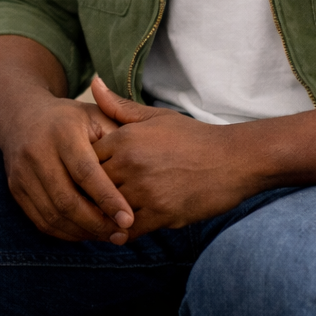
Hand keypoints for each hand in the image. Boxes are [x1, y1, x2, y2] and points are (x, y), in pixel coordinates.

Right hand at [0, 90, 134, 242]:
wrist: (22, 117)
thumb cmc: (71, 120)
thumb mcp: (96, 116)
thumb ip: (118, 139)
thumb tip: (139, 173)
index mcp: (61, 131)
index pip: (86, 172)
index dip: (108, 198)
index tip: (128, 219)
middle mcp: (36, 151)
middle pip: (67, 200)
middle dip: (97, 223)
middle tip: (122, 234)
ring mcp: (22, 172)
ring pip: (53, 215)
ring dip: (83, 232)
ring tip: (108, 235)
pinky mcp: (15, 189)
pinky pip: (41, 220)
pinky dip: (66, 232)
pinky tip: (86, 232)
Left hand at [90, 76, 258, 235]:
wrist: (234, 160)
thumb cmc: (193, 137)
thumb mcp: (156, 117)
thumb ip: (120, 107)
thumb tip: (93, 83)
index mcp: (125, 138)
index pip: (85, 159)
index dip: (82, 170)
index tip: (82, 178)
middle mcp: (131, 163)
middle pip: (92, 186)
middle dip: (88, 195)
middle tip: (82, 203)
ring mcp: (146, 190)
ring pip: (108, 209)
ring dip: (103, 216)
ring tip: (98, 220)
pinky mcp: (162, 214)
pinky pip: (130, 229)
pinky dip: (122, 232)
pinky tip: (121, 231)